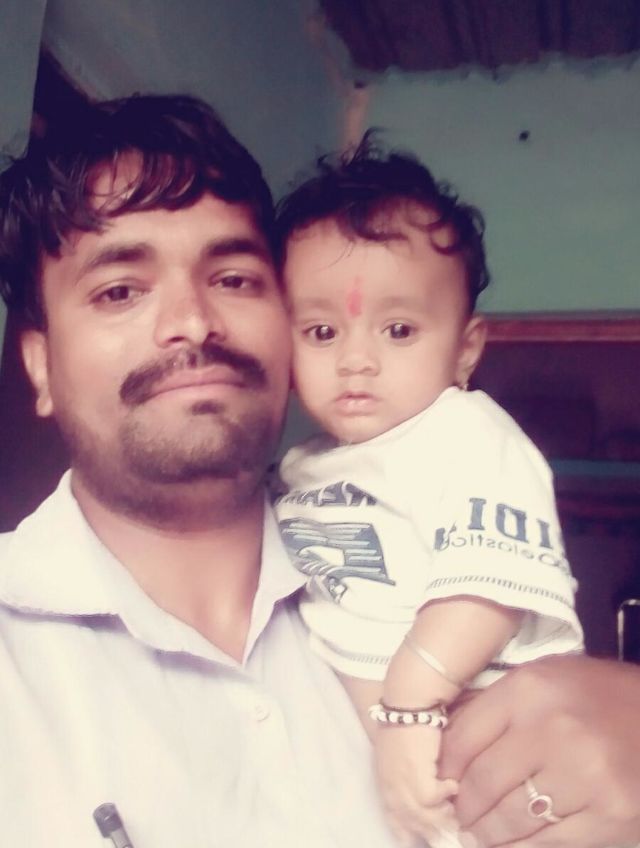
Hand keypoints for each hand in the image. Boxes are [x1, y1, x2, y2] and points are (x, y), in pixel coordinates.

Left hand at [374, 723, 458, 845]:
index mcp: (385, 783)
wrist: (408, 702)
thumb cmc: (410, 723)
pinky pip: (434, 798)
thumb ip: (412, 778)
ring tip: (458, 811)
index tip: (422, 840)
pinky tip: (454, 785)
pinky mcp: (416, 773)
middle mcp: (390, 787)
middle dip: (430, 831)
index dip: (408, 833)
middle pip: (410, 823)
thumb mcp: (404, 756)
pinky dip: (447, 794)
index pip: (394, 820)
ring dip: (443, 815)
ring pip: (424, 816)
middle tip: (451, 833)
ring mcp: (401, 782)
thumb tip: (434, 801)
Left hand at [440, 655, 639, 847]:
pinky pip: (551, 842)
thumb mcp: (541, 679)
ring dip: (488, 834)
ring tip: (479, 835)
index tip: (440, 784)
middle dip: (464, 808)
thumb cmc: (593, 694)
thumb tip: (447, 751)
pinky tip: (514, 844)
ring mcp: (584, 775)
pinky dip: (525, 847)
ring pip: (513, 819)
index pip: (464, 739)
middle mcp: (553, 730)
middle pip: (483, 783)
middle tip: (459, 817)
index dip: (445, 770)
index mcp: (529, 690)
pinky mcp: (610, 813)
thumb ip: (496, 707)